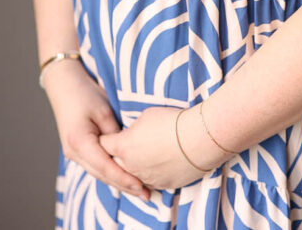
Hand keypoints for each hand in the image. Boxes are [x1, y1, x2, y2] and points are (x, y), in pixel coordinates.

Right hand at [43, 59, 149, 200]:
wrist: (65, 85)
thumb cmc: (85, 94)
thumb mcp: (104, 111)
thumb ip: (114, 134)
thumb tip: (127, 150)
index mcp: (79, 142)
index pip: (105, 167)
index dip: (123, 178)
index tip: (140, 186)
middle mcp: (74, 152)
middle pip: (102, 174)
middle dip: (124, 185)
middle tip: (146, 194)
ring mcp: (73, 153)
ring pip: (99, 173)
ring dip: (118, 181)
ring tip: (139, 189)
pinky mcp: (78, 150)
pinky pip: (96, 165)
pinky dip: (110, 172)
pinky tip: (125, 176)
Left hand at [100, 106, 224, 190]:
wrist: (198, 139)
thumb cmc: (172, 122)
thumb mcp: (146, 115)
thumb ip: (133, 128)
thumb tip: (131, 133)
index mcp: (123, 147)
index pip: (103, 145)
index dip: (106, 138)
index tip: (110, 134)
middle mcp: (130, 167)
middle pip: (115, 164)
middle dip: (117, 155)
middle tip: (127, 145)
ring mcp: (146, 179)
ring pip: (133, 175)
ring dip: (135, 166)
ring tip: (147, 152)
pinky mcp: (162, 185)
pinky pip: (151, 181)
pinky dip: (152, 173)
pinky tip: (161, 161)